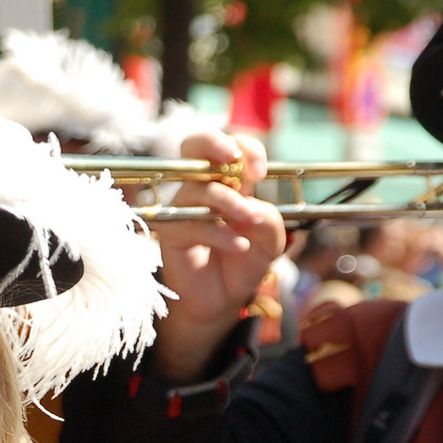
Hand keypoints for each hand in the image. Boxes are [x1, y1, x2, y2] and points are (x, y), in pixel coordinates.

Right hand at [150, 131, 286, 382]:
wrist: (223, 298)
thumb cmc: (243, 262)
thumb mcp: (271, 240)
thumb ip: (271, 219)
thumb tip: (252, 209)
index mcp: (228, 180)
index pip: (231, 146)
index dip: (246, 149)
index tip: (260, 173)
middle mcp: (201, 187)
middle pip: (193, 144)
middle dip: (214, 143)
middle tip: (234, 160)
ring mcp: (183, 208)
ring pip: (200, 189)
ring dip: (229, 203)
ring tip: (249, 222)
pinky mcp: (171, 232)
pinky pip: (194, 224)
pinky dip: (221, 234)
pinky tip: (238, 246)